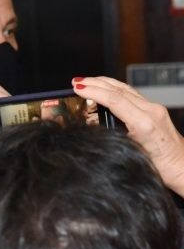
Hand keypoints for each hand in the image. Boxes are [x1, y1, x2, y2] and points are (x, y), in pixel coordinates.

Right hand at [72, 76, 183, 196]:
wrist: (183, 167)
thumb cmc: (161, 167)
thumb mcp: (132, 154)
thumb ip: (115, 137)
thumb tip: (95, 126)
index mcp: (145, 123)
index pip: (115, 100)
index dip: (94, 92)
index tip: (77, 88)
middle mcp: (152, 112)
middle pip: (119, 90)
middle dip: (95, 83)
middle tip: (75, 81)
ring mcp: (154, 109)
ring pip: (125, 89)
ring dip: (103, 83)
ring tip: (86, 81)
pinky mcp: (155, 110)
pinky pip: (132, 94)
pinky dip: (114, 88)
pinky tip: (106, 89)